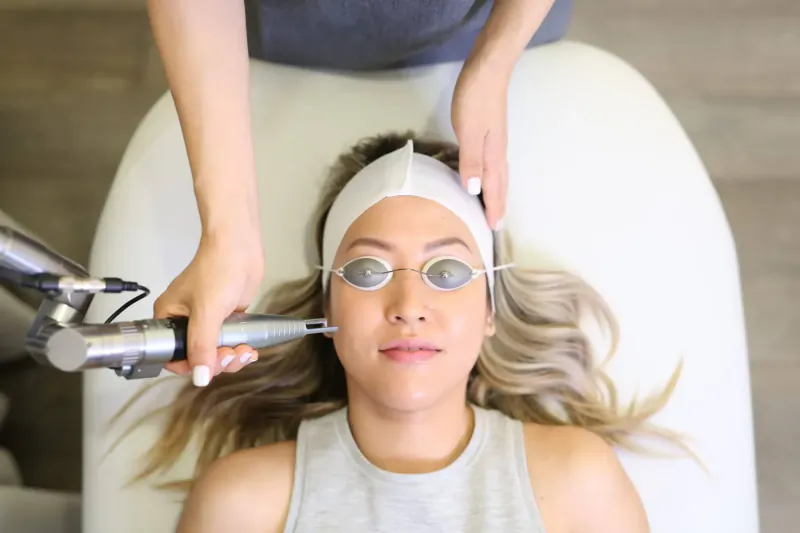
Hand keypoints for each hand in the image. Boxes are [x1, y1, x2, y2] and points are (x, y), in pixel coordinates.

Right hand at [154, 230, 264, 385]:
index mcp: (169, 317)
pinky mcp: (225, 317)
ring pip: (214, 352)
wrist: (241, 247)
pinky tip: (249, 349)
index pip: (172, 354)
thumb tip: (199, 377)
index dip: (191, 365)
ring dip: (231, 357)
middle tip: (233, 355)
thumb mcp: (207, 312)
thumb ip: (202, 346)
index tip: (208, 366)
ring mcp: (207, 319)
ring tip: (244, 351)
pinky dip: (238, 348)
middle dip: (217, 362)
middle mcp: (185, 320)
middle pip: (196, 356)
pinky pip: (228, 342)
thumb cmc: (218, 268)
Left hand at [451, 60, 510, 230]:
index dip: (493, 208)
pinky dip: (494, 177)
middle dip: (499, 204)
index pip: (494, 189)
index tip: (493, 229)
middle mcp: (498, 152)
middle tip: (498, 224)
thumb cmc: (475, 99)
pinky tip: (487, 176)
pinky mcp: (492, 132)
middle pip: (501, 184)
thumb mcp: (469, 131)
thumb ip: (471, 161)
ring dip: (498, 192)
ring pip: (500, 174)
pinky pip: (495, 164)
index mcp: (493, 155)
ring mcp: (497, 142)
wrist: (488, 70)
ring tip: (494, 206)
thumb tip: (475, 190)